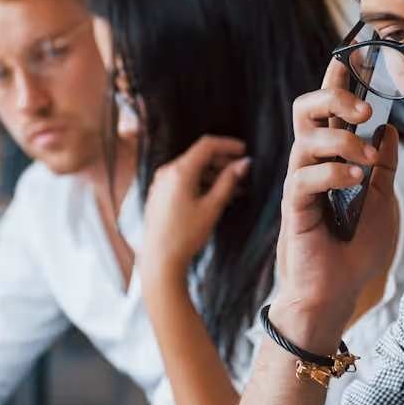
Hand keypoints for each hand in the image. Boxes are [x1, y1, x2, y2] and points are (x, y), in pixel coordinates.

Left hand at [141, 135, 251, 285]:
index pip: (207, 145)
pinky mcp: (159, 195)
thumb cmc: (185, 235)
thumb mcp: (212, 207)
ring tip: (233, 190)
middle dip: (222, 163)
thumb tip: (243, 165)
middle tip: (242, 173)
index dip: (228, 145)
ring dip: (213, 176)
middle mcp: (167, 172)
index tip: (244, 151)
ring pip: (192, 170)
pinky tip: (214, 197)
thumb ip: (228, 182)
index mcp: (180, 172)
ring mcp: (161, 183)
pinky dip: (200, 184)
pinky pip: (182, 181)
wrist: (160, 259)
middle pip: (199, 157)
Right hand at [273, 59, 401, 350]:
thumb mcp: (383, 201)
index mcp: (333, 156)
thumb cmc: (355, 251)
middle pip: (306, 108)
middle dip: (333, 95)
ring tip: (367, 159)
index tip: (358, 47)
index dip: (341, 75)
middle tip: (364, 107)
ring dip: (342, 140)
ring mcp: (300, 183)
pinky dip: (333, 173)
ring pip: (307, 138)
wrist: (336, 294)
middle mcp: (312, 163)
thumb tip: (389, 128)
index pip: (333, 107)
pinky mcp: (294, 207)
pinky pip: (305, 178)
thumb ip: (385, 166)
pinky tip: (356, 179)